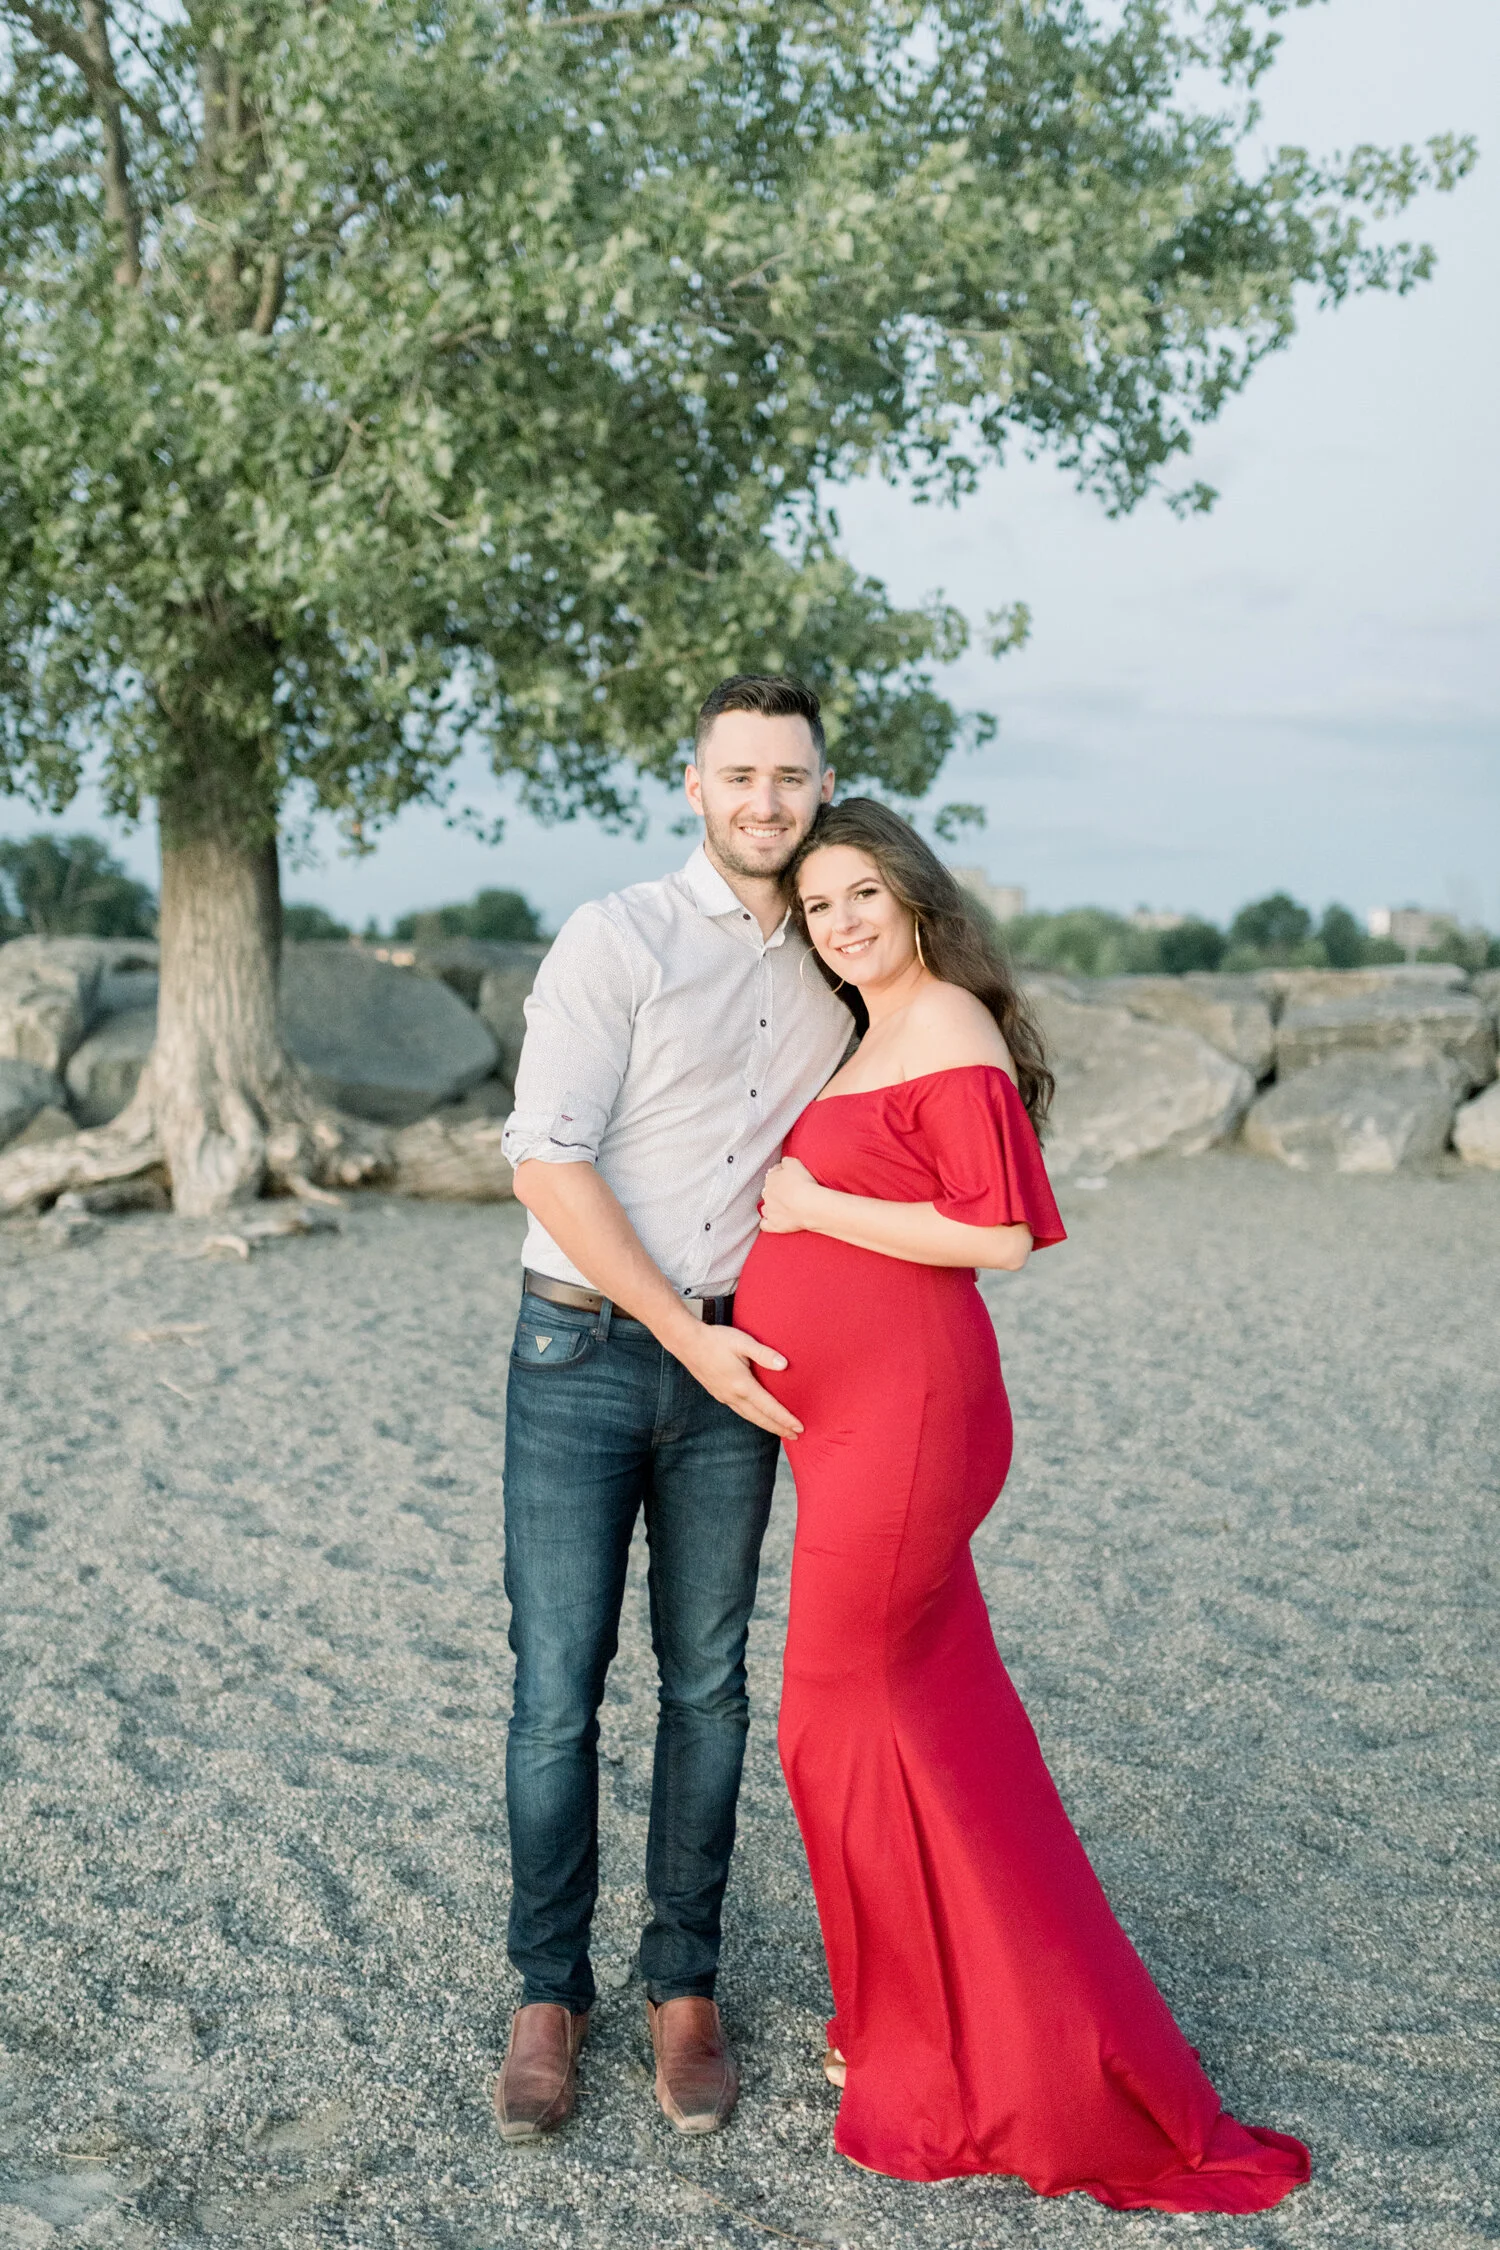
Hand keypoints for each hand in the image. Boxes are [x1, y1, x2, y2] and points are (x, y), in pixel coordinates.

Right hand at [674, 1321, 803, 1440]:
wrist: (686, 1342)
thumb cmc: (715, 1340)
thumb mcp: (743, 1342)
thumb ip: (764, 1354)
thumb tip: (784, 1365)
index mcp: (742, 1385)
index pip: (769, 1407)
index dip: (785, 1419)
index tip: (799, 1428)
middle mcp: (733, 1395)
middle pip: (760, 1418)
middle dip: (779, 1428)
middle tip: (796, 1436)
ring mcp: (724, 1396)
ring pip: (749, 1417)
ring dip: (766, 1425)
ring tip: (780, 1430)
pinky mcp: (718, 1393)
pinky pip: (740, 1411)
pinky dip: (753, 1417)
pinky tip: (757, 1415)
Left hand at [759, 1155, 824, 1234]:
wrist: (809, 1205)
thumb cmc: (803, 1184)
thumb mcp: (795, 1163)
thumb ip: (786, 1162)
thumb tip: (783, 1163)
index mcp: (771, 1179)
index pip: (773, 1175)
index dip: (781, 1176)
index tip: (790, 1178)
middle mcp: (767, 1195)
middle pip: (768, 1191)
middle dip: (775, 1192)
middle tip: (789, 1193)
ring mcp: (769, 1211)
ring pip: (765, 1208)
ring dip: (771, 1207)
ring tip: (782, 1207)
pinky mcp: (774, 1225)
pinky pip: (765, 1225)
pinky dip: (767, 1223)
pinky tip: (772, 1222)